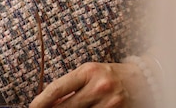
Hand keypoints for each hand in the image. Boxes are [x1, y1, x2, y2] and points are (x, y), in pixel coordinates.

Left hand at [29, 61, 147, 107]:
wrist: (143, 79)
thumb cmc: (110, 74)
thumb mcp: (89, 73)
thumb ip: (70, 86)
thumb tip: (49, 102)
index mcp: (88, 71)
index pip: (57, 88)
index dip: (41, 101)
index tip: (32, 107)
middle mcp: (99, 87)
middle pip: (65, 107)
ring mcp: (109, 103)